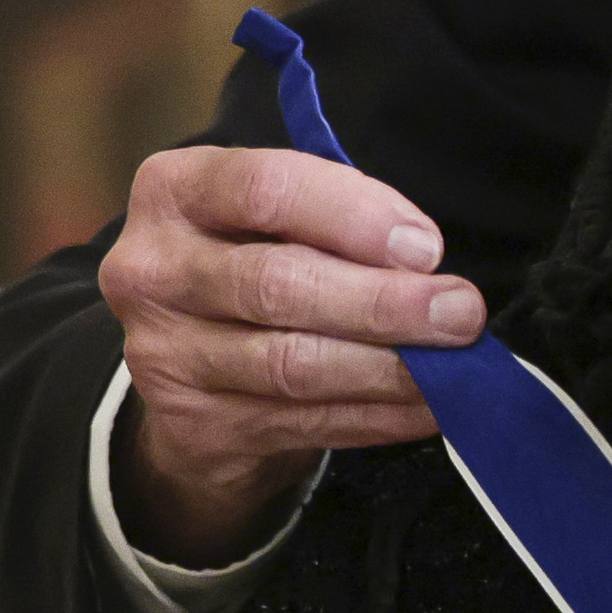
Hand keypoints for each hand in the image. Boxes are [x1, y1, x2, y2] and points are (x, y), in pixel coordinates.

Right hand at [99, 146, 486, 564]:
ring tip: (454, 365)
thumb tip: (422, 260)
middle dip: (385, 301)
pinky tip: (428, 406)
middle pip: (278, 284)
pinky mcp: (194, 425)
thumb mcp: (278, 216)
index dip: (353, 215)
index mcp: (175, 190)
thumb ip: (337, 220)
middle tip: (460, 311)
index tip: (426, 247)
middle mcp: (151, 270)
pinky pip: (304, 422)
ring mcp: (163, 355)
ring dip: (389, 368)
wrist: (189, 365)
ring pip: (293, 365)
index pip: (265, 188)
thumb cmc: (255, 260)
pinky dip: (378, 416)